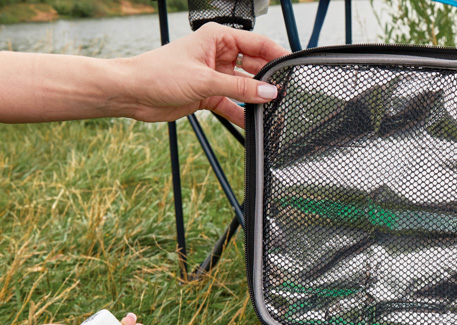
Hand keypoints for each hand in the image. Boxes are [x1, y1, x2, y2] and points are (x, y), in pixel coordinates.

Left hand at [0, 26, 287, 126]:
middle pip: (254, 67)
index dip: (276, 55)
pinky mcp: (209, 95)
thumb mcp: (206, 81)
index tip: (293, 69)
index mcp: (218, 39)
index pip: (257, 44)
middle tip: (285, 96)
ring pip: (245, 89)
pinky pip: (233, 105)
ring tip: (273, 112)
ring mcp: (214, 76)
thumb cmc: (159, 74)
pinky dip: (242, 115)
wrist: (134, 93)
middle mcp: (218, 55)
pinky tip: (254, 125)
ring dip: (256, 101)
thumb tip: (269, 93)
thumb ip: (240, 90)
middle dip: (268, 81)